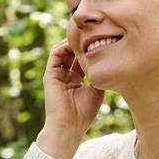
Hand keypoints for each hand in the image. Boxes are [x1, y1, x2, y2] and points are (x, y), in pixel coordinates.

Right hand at [38, 39, 105, 158]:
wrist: (70, 126)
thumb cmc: (84, 112)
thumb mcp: (97, 89)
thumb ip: (99, 74)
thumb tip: (108, 60)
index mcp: (76, 79)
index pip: (82, 59)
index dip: (91, 49)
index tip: (102, 40)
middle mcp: (66, 75)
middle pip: (72, 52)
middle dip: (82, 42)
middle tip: (94, 32)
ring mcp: (57, 74)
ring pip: (63, 50)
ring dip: (73, 42)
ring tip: (85, 35)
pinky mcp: (50, 74)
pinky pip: (55, 54)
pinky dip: (64, 46)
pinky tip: (77, 44)